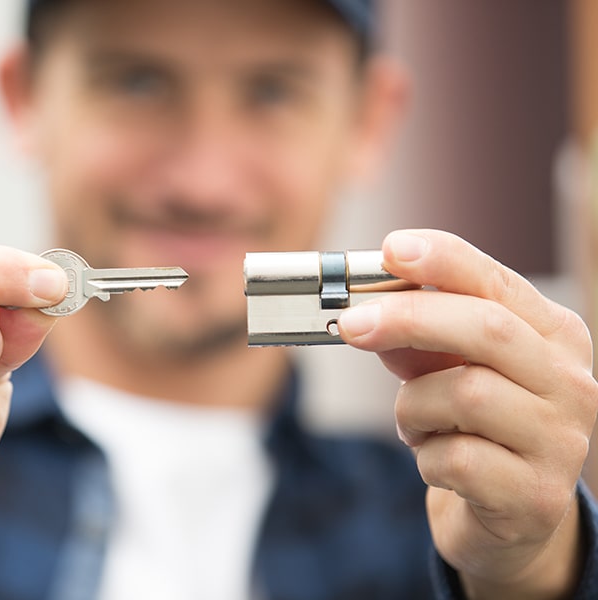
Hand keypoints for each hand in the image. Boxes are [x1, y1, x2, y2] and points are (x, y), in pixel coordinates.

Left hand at [338, 229, 597, 597]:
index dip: (444, 261)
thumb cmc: (476, 427)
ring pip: (465, 394)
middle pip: (486, 328)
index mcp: (553, 336)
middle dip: (408, 318)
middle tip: (351, 324)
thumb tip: (368, 315)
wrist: (510, 515)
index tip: (392, 248)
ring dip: (413, 407)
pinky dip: (425, 456)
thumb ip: (418, 340)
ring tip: (413, 423)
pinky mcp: (536, 495)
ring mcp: (561, 440)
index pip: (498, 282)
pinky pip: (456, 459)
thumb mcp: (448, 371)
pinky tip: (434, 459)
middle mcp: (570, 381)